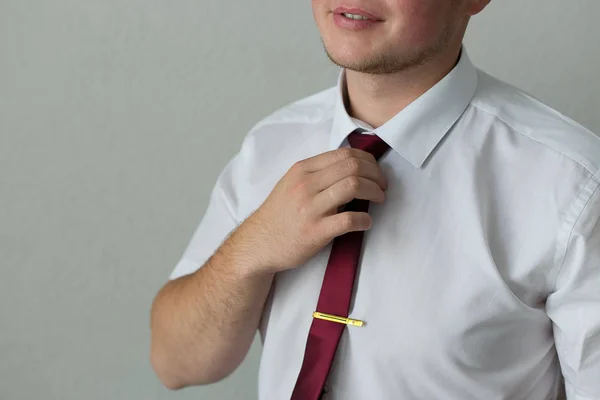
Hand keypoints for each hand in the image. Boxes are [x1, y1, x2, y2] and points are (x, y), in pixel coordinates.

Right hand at [240, 147, 387, 273]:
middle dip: (376, 175)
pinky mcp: (315, 231)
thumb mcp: (292, 184)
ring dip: (375, 192)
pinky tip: (366, 222)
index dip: (368, 161)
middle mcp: (306, 185)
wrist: (258, 244)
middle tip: (382, 186)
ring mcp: (310, 208)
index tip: (376, 171)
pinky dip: (365, 220)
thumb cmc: (279, 215)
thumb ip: (317, 174)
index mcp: (302, 170)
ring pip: (354, 186)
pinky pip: (349, 219)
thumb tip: (351, 168)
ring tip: (379, 199)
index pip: (344, 154)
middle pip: (353, 167)